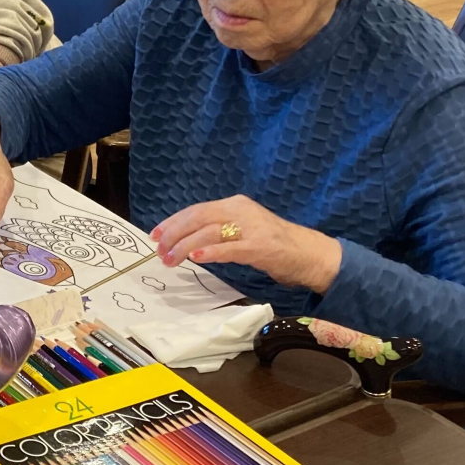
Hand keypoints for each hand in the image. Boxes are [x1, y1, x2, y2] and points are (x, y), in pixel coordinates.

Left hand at [151, 195, 342, 293]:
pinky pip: (230, 248)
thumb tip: (186, 239)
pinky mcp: (260, 247)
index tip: (155, 234)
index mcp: (235, 204)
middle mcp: (241, 211)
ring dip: (185, 247)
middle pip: (198, 218)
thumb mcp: (243, 229)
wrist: (310, 254)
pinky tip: (195, 258)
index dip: (173, 222)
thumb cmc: (274, 245)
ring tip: (170, 259)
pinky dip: (210, 252)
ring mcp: (251, 228)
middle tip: (159, 250)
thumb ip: (219, 230)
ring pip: (209, 232)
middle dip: (174, 233)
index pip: (196, 210)